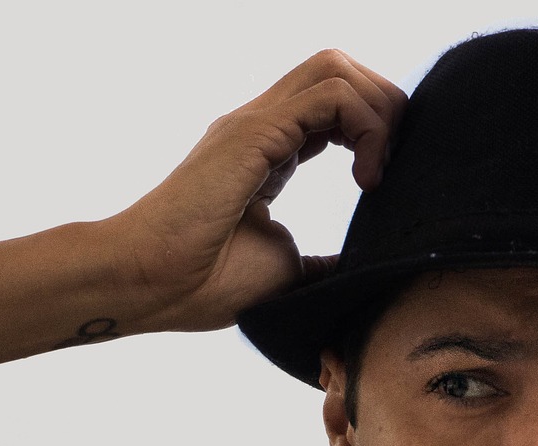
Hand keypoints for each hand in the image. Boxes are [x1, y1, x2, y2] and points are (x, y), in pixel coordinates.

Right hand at [104, 49, 405, 333]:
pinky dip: (364, 127)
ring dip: (377, 111)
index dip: (371, 128)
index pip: (332, 102)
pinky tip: (364, 179)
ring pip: (336, 67)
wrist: (149, 286)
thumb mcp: (284, 270)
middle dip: (383, 107)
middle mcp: (260, 126)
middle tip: (387, 169)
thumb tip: (355, 272)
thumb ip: (320, 261)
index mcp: (265, 149)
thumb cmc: (201, 283)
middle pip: (339, 69)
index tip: (379, 185)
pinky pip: (330, 95)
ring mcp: (254, 123)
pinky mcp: (254, 133)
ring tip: (376, 173)